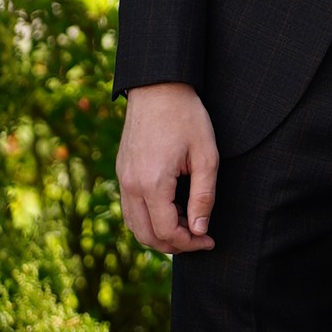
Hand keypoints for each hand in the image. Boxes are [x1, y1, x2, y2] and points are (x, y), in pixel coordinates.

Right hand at [117, 83, 219, 254]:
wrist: (158, 87)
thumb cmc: (187, 118)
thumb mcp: (206, 157)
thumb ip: (203, 198)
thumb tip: (199, 230)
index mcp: (152, 183)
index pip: (166, 232)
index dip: (190, 243)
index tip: (209, 241)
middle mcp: (131, 185)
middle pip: (146, 236)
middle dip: (173, 245)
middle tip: (198, 240)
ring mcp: (122, 178)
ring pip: (134, 225)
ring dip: (158, 234)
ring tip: (186, 226)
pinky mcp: (121, 171)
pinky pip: (130, 208)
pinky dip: (148, 218)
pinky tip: (170, 210)